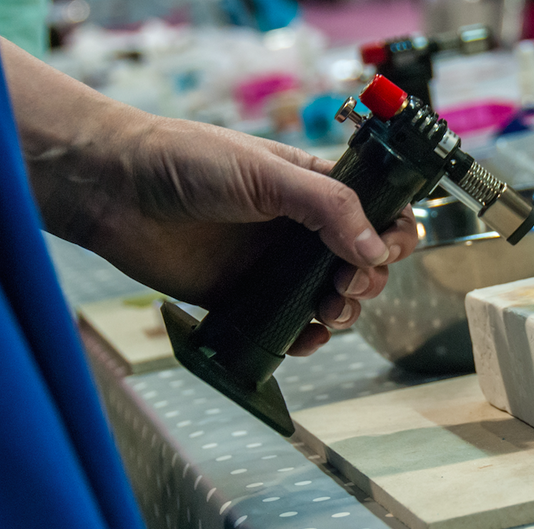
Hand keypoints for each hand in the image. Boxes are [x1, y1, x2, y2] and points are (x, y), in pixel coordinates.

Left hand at [2, 37, 417, 355]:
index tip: (385, 251)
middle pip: (362, 263)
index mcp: (315, 189)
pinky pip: (290, 326)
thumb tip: (375, 249)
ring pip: (332, 299)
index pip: (376, 214)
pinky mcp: (247, 299)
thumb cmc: (188, 162)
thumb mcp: (267, 174)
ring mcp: (275, 266)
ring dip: (344, 311)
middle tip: (345, 284)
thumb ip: (328, 207)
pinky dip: (307, 338)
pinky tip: (304, 337)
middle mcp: (301, 230)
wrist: (117, 191)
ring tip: (327, 310)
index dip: (393, 234)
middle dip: (367, 279)